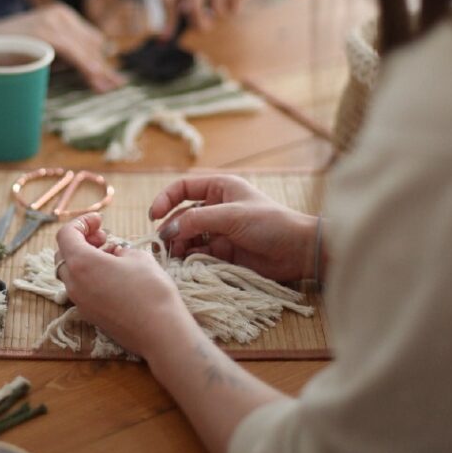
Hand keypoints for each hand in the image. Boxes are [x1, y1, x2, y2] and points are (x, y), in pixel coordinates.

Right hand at [0, 3, 124, 92]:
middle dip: (105, 67)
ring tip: (109, 88)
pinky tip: (96, 78)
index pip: (92, 39)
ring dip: (99, 70)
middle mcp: (61, 15)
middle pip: (94, 44)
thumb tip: (92, 68)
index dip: (103, 59)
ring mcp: (53, 22)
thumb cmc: (11, 50)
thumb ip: (65, 52)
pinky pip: (74, 52)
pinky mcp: (46, 33)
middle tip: (117, 85)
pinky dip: (87, 66)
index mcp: (62, 15)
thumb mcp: (43, 47)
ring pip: (87, 49)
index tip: (113, 78)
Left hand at [55, 213, 187, 357]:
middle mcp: (73, 284)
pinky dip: (91, 276)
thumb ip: (119, 249)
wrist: (160, 333)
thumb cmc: (151, 290)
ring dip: (86, 259)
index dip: (81, 222)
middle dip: (81, 240)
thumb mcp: (138, 256)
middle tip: (105, 237)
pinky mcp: (90, 316)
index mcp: (81, 264)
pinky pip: (81, 289)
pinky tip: (115, 276)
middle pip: (64, 254)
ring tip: (113, 255)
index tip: (100, 220)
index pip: (66, 234)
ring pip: (71, 273)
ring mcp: (80, 302)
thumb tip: (114, 253)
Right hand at [150, 175, 316, 282]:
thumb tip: (168, 231)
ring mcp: (219, 231)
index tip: (153, 216)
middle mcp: (216, 207)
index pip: (183, 189)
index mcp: (219, 188)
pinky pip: (198, 253)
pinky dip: (189, 258)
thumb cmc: (270, 223)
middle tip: (163, 245)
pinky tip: (185, 264)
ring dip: (178, 246)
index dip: (165, 199)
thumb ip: (197, 221)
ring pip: (188, 237)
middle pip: (182, 216)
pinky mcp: (223, 252)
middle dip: (171, 229)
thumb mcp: (231, 216)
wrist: (298, 251)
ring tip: (173, 257)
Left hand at [155, 0, 255, 33]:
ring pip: (217, 11)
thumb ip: (171, 8)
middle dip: (198, 24)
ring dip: (217, 13)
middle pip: (194, 9)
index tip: (172, 30)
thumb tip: (164, 39)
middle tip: (203, 27)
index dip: (169, 19)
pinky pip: (233, 10)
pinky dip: (232, 10)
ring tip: (217, 0)